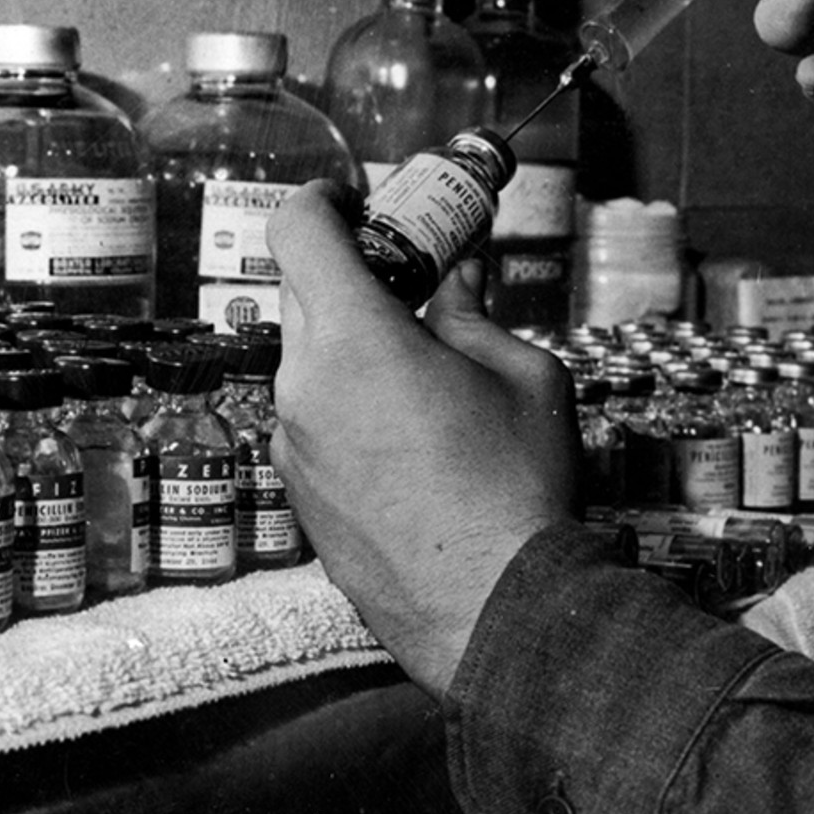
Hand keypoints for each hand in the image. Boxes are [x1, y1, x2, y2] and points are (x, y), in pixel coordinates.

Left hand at [265, 182, 579, 700]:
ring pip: (307, 363)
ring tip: (422, 379)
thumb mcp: (522, 378)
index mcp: (353, 339)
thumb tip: (454, 288)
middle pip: (302, 293)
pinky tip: (409, 443)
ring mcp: (291, 447)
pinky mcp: (298, 496)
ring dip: (351, 349)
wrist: (495, 613)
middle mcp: (302, 386)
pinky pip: (311, 422)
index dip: (319, 200)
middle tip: (407, 282)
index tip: (352, 201)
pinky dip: (347, 408)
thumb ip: (473, 318)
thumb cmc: (518, 488)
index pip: (296, 231)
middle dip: (349, 275)